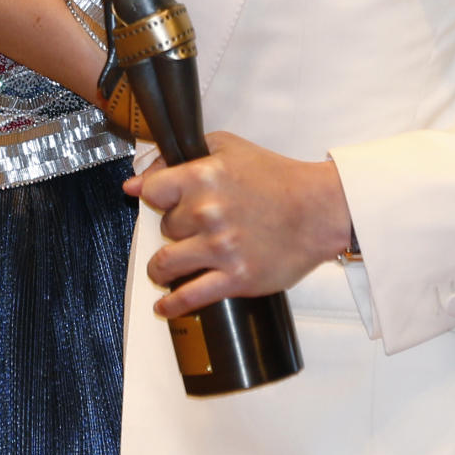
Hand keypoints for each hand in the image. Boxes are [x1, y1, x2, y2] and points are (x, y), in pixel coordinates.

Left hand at [125, 131, 351, 314]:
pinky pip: (190, 296)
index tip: (159, 202)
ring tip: (163, 270)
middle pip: (165, 227)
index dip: (154, 196)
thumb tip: (137, 180)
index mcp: (202, 176)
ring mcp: (219, 247)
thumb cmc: (275, 176)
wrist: (317, 209)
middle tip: (190, 229)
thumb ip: (179, 156)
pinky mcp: (235, 278)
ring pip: (166, 263)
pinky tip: (164, 306)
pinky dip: (172, 304)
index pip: (152, 191)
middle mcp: (206, 212)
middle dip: (174, 228)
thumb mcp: (226, 147)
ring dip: (161, 269)